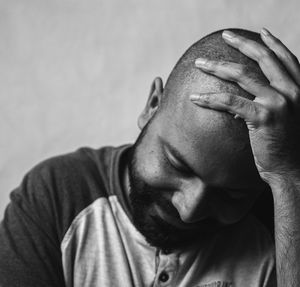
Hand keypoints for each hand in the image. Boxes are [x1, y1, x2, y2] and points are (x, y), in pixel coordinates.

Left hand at [190, 28, 299, 182]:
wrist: (291, 169)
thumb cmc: (285, 146)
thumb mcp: (284, 118)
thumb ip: (269, 103)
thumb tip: (241, 101)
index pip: (286, 58)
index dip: (273, 43)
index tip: (260, 32)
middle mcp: (292, 90)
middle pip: (262, 59)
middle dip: (241, 43)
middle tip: (225, 36)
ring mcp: (278, 102)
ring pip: (242, 75)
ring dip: (217, 66)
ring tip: (200, 63)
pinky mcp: (263, 116)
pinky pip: (230, 102)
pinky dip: (210, 99)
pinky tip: (195, 98)